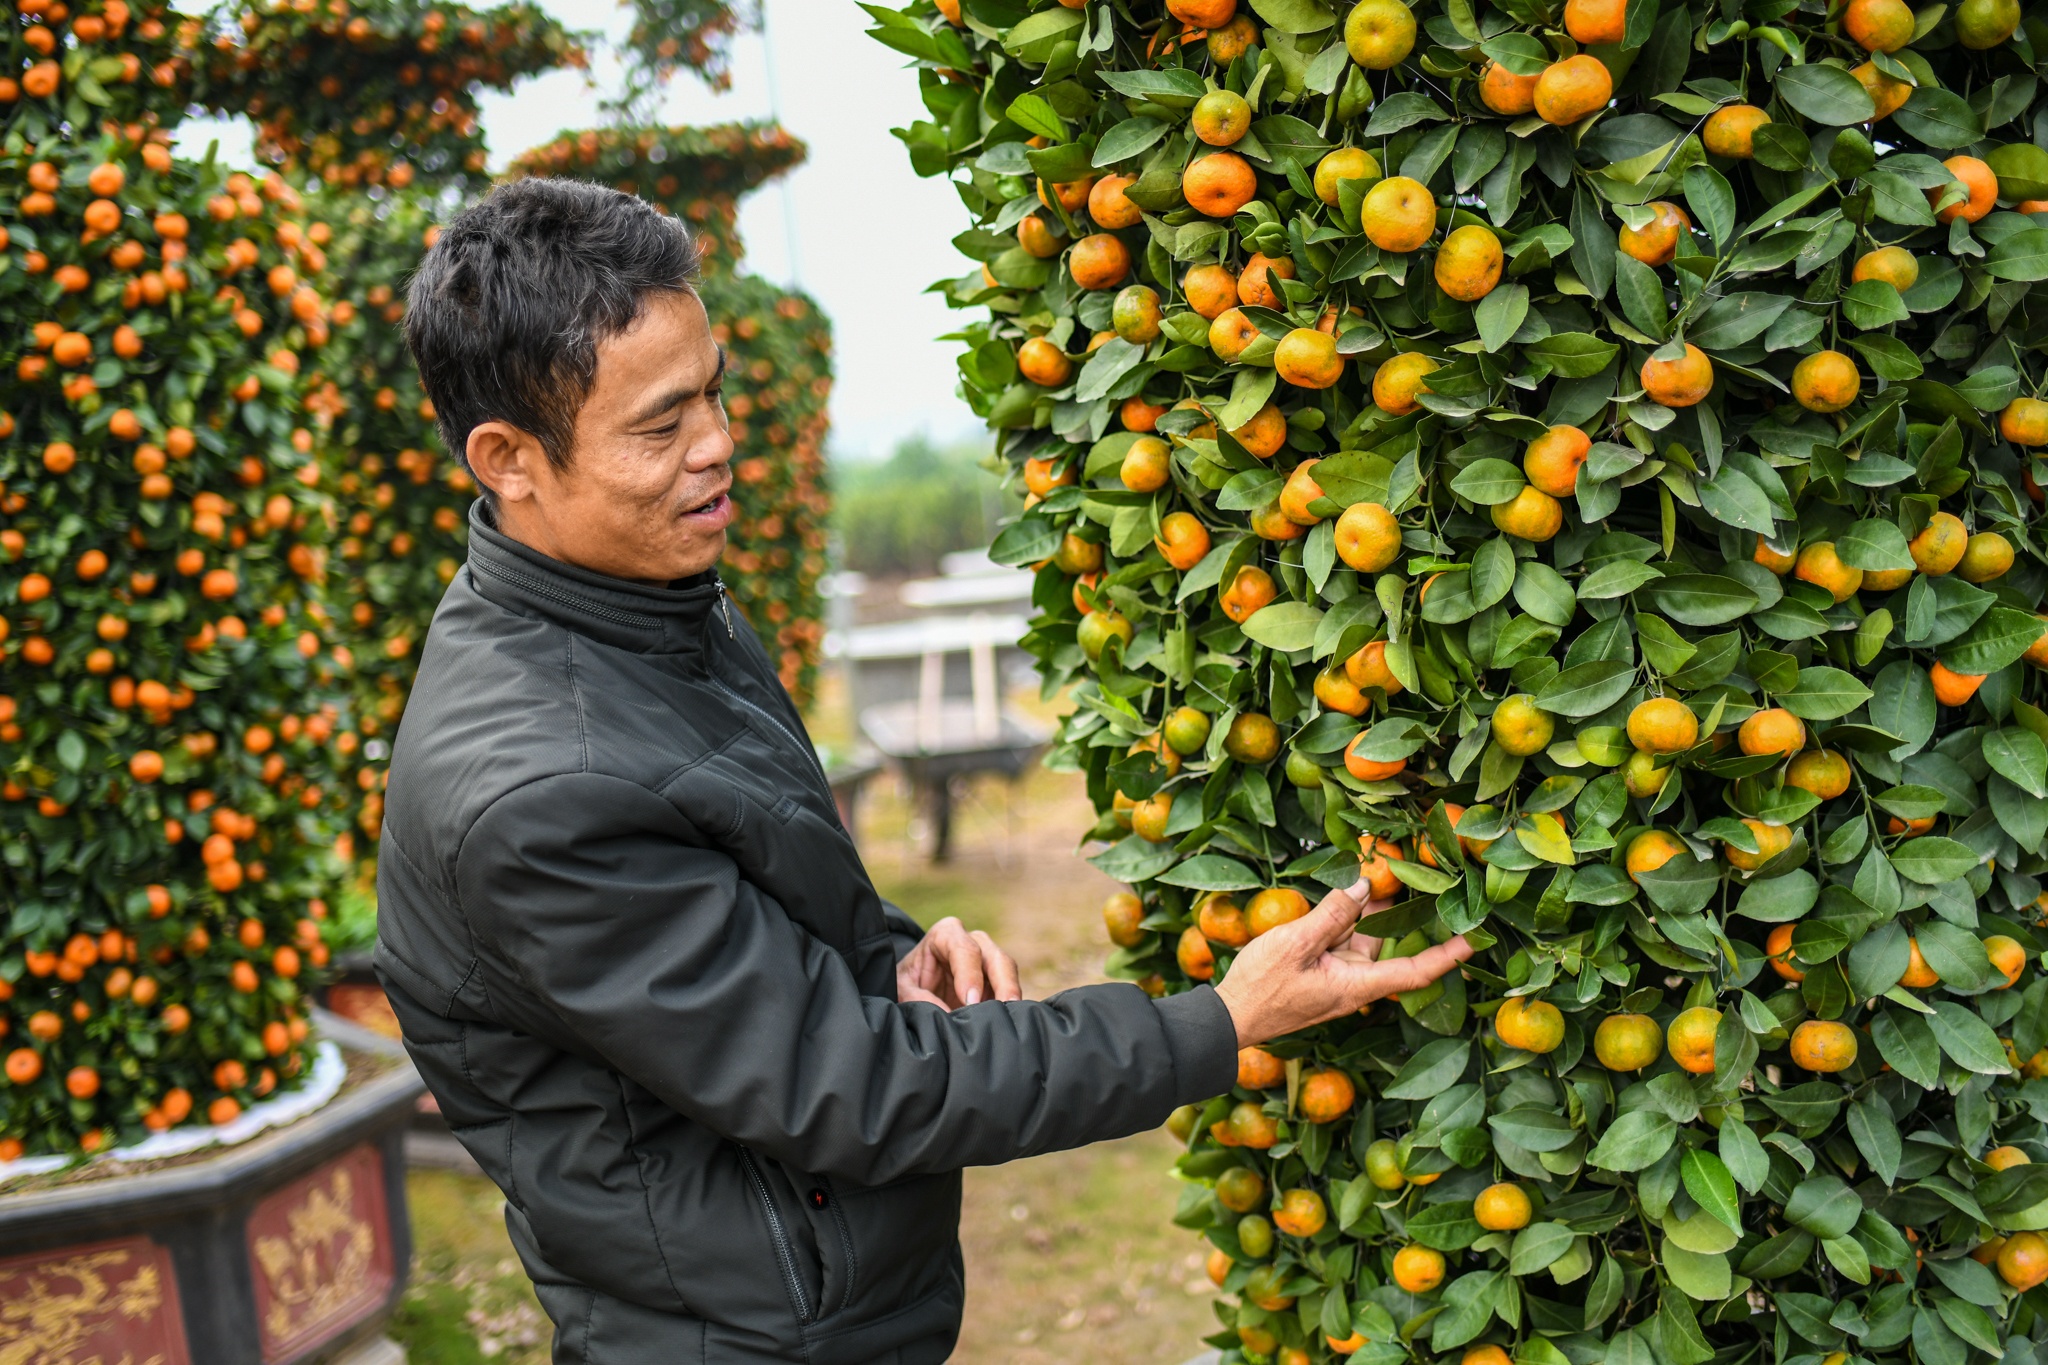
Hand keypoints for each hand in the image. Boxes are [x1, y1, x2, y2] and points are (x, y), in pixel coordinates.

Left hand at [896, 917, 1023, 1009]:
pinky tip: (1006, 1023)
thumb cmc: (908, 981)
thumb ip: (916, 997)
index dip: (970, 975)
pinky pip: (1010, 991)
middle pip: (996, 958)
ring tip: (1008, 1021)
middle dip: (1003, 984)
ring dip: (1010, 996)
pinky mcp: (998, 980)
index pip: (964, 949)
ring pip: (1009, 973)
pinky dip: (1010, 1007)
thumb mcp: (902, 987)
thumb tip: (943, 1014)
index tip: (970, 1002)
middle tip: (1002, 1011)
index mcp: (946, 934)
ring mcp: (989, 959)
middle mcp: (974, 941)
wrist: (916, 985)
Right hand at [1213, 879, 1472, 1047]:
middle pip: (1386, 942)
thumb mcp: (1295, 944)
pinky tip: (1343, 893)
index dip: (1447, 955)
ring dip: (1365, 908)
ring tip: (1371, 869)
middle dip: (1396, 910)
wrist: (1229, 1019)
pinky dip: (1343, 918)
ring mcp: (1335, 978)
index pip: (1414, 971)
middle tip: (1405, 870)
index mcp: (1356, 984)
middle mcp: (1353, 982)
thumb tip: (1364, 887)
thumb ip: (1333, 915)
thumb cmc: (1261, 988)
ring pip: (1362, 936)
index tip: (1474, 940)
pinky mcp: (1318, 972)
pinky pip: (1340, 940)